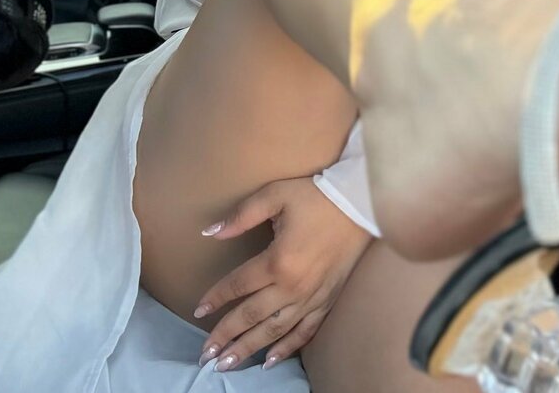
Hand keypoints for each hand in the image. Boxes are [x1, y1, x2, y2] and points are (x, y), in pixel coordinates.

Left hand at [194, 176, 371, 371]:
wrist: (359, 203)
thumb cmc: (315, 196)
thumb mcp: (275, 194)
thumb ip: (242, 215)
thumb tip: (210, 232)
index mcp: (277, 260)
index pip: (237, 285)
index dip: (216, 298)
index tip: (198, 312)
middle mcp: (292, 286)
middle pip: (251, 316)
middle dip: (225, 336)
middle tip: (205, 355)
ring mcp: (311, 297)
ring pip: (274, 331)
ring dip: (248, 349)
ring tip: (227, 364)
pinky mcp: (327, 301)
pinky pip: (304, 332)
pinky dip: (286, 348)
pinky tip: (269, 361)